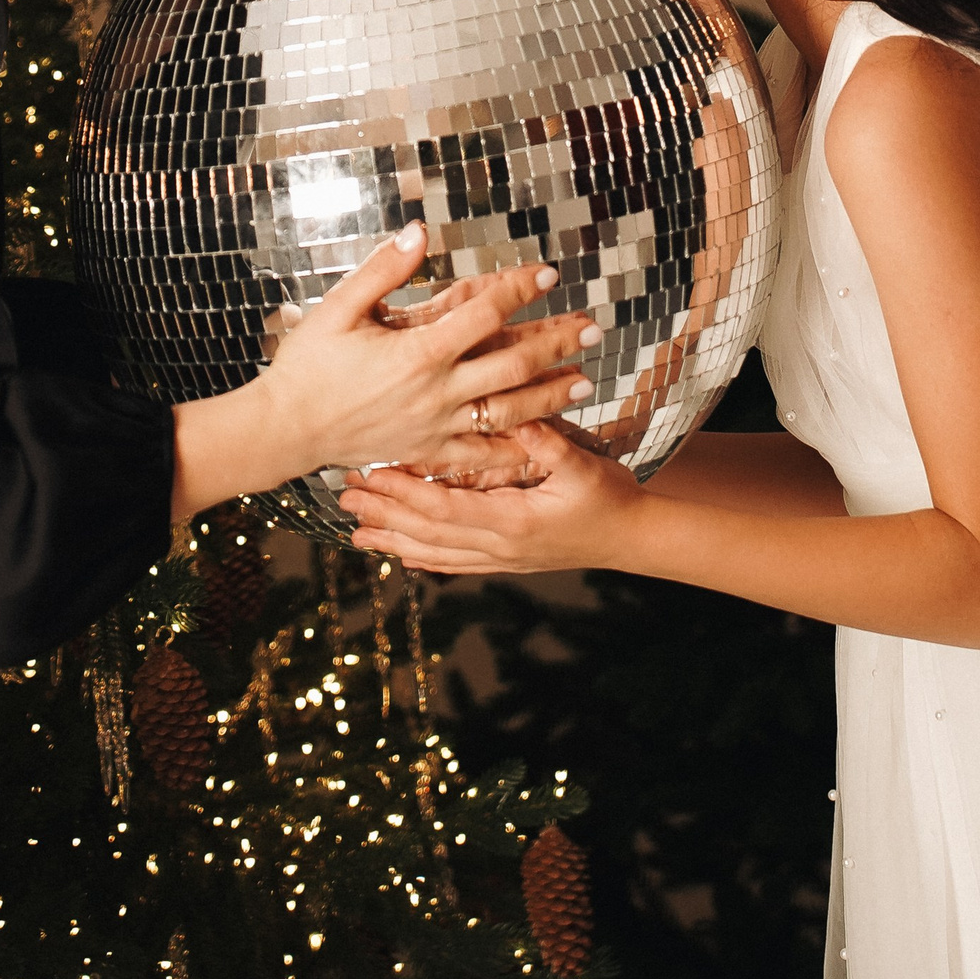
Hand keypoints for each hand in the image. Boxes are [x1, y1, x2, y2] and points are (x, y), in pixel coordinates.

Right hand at [256, 224, 600, 479]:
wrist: (285, 428)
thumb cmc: (308, 362)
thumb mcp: (340, 307)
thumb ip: (383, 269)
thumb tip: (420, 232)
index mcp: (417, 350)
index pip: (483, 313)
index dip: (519, 289)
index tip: (549, 272)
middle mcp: (436, 391)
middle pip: (512, 364)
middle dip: (556, 343)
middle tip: (594, 327)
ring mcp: (435, 426)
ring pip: (508, 412)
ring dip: (550, 395)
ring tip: (585, 382)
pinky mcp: (427, 452)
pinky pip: (479, 456)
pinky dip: (514, 449)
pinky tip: (542, 440)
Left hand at [340, 416, 645, 576]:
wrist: (633, 538)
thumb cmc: (611, 496)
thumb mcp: (583, 464)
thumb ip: (547, 443)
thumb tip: (517, 415)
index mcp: (512, 520)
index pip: (444, 507)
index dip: (404, 493)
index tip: (372, 476)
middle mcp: (499, 546)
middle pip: (428, 532)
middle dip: (385, 515)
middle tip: (345, 498)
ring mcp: (501, 558)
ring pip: (435, 552)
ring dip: (394, 539)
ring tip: (357, 530)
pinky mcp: (506, 561)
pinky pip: (455, 562)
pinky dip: (424, 557)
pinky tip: (401, 553)